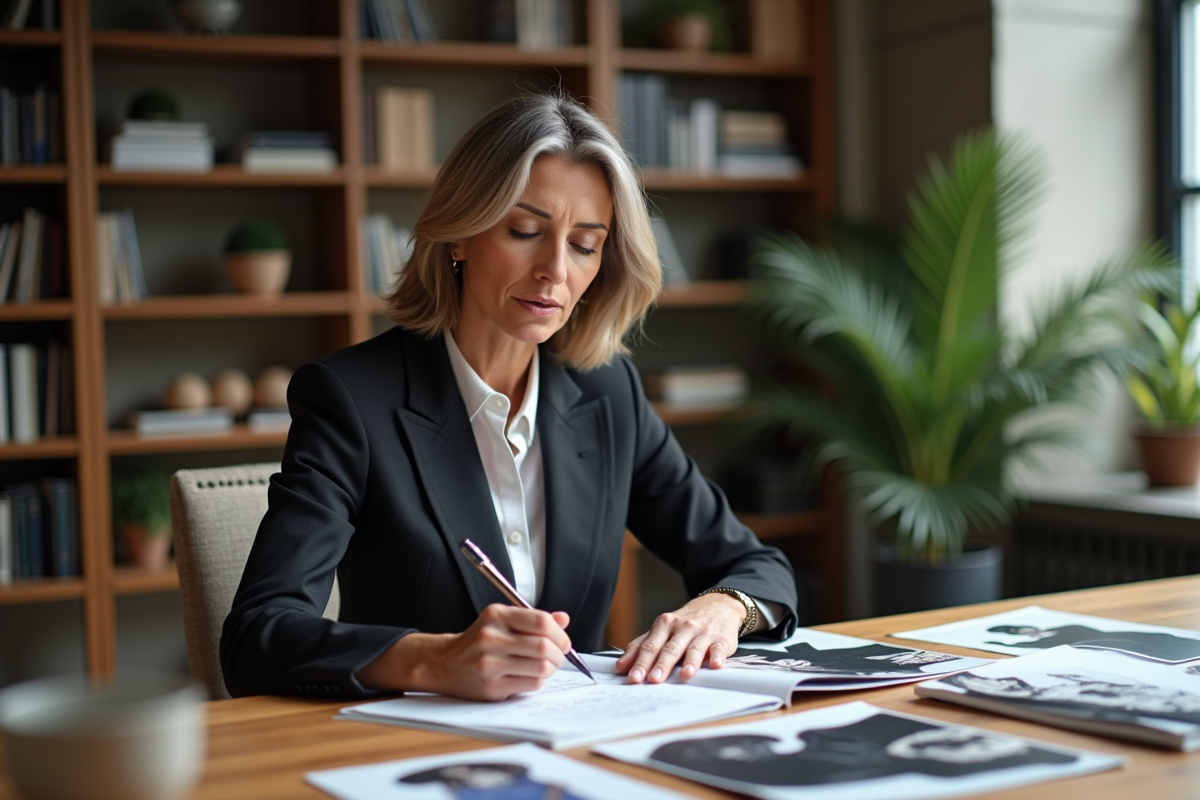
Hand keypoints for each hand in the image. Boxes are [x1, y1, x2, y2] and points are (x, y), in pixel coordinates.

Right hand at [358, 605, 571, 700]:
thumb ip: (532, 619)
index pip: (540, 621)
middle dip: (560, 654)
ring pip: (541, 668)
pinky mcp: (491, 687)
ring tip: (545, 667)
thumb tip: (563, 619)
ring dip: (551, 669)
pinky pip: (531, 684)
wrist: (443, 663)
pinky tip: (529, 676)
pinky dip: (538, 681)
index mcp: (496, 615)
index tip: (563, 641)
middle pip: (544, 646)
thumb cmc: (478, 641)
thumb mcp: (501, 621)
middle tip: (559, 656)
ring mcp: (489, 664)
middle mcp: (491, 637)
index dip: (560, 633)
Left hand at [614, 593, 743, 683]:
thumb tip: (621, 666)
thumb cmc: (686, 622)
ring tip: (684, 675)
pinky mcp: (720, 639)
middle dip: (661, 665)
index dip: (641, 663)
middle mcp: (682, 627)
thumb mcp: (662, 628)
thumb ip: (641, 646)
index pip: (650, 646)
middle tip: (653, 680)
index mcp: (664, 624)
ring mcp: (702, 633)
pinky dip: (717, 657)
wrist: (717, 604)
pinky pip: (718, 648)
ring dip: (689, 662)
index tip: (633, 677)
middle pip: (669, 648)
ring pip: (694, 648)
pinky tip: (716, 665)